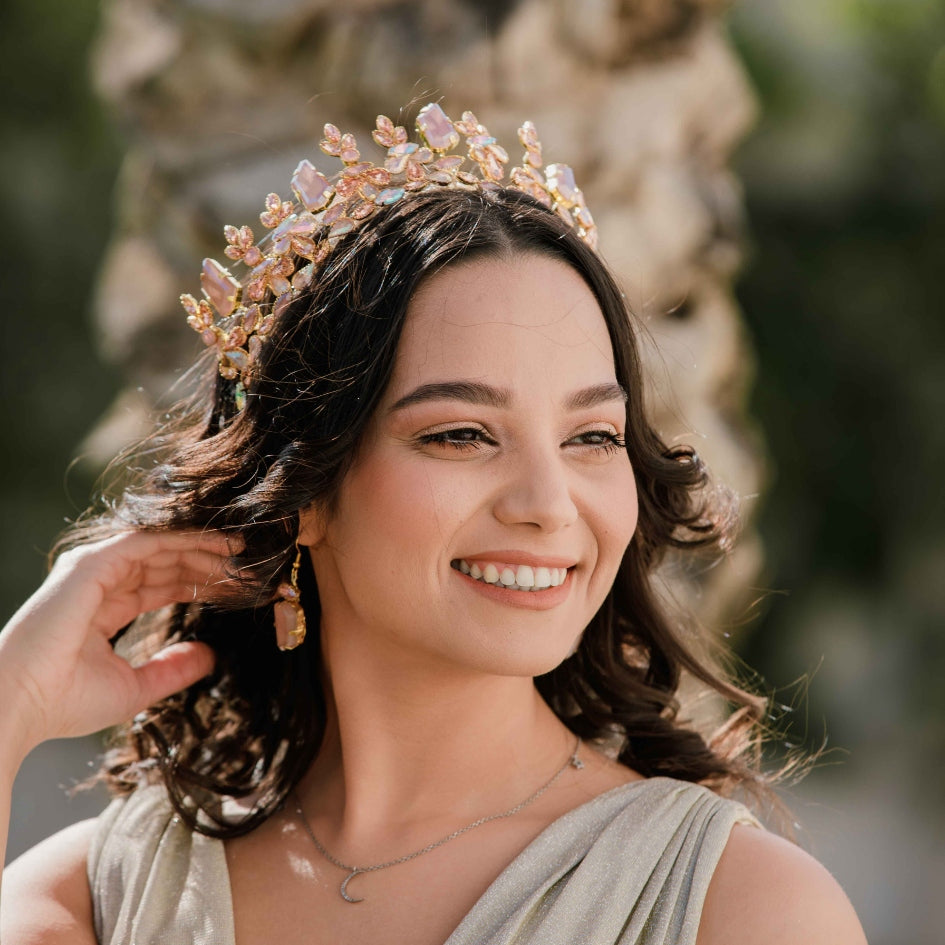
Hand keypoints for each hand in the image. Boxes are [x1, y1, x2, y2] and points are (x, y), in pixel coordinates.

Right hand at [0, 530, 236, 766]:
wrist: (18, 706)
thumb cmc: (63, 704)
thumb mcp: (134, 688)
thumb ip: (172, 669)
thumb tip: (209, 656)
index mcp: (105, 607)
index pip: (163, 584)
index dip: (201, 583)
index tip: (240, 587)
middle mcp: (99, 581)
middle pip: (167, 562)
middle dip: (210, 562)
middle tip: (252, 567)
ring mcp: (93, 568)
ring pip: (162, 546)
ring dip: (205, 547)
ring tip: (244, 552)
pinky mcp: (91, 564)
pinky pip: (149, 540)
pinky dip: (186, 539)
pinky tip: (219, 545)